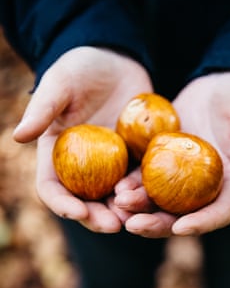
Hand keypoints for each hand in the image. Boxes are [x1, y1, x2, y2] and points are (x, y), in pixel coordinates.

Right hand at [13, 47, 152, 231]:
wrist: (118, 60)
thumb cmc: (82, 68)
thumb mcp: (60, 83)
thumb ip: (42, 109)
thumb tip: (17, 137)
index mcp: (57, 154)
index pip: (53, 188)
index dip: (62, 204)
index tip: (77, 212)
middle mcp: (82, 166)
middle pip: (84, 201)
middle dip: (96, 218)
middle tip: (113, 226)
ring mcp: (110, 165)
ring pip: (113, 198)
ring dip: (123, 212)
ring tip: (134, 220)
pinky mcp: (134, 159)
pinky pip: (140, 181)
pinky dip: (144, 194)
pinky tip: (154, 201)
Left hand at [113, 72, 229, 236]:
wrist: (216, 86)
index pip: (221, 212)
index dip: (203, 223)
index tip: (181, 227)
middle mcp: (205, 188)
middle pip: (182, 216)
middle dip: (158, 225)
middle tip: (134, 225)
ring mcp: (182, 179)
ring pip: (159, 203)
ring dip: (138, 209)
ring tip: (118, 205)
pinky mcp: (163, 164)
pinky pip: (145, 180)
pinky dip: (131, 187)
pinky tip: (115, 187)